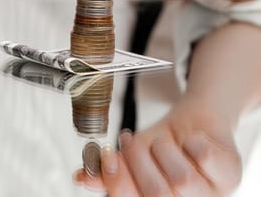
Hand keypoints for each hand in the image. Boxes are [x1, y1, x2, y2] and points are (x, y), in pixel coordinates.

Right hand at [73, 100, 241, 195]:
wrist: (193, 123)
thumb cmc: (162, 146)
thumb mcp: (130, 157)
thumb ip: (107, 170)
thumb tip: (82, 177)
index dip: (118, 182)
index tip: (107, 157)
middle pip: (158, 194)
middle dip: (139, 159)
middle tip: (131, 140)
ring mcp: (212, 196)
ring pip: (182, 179)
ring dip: (164, 149)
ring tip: (163, 143)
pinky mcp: (230, 176)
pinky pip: (203, 156)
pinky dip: (192, 141)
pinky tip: (189, 142)